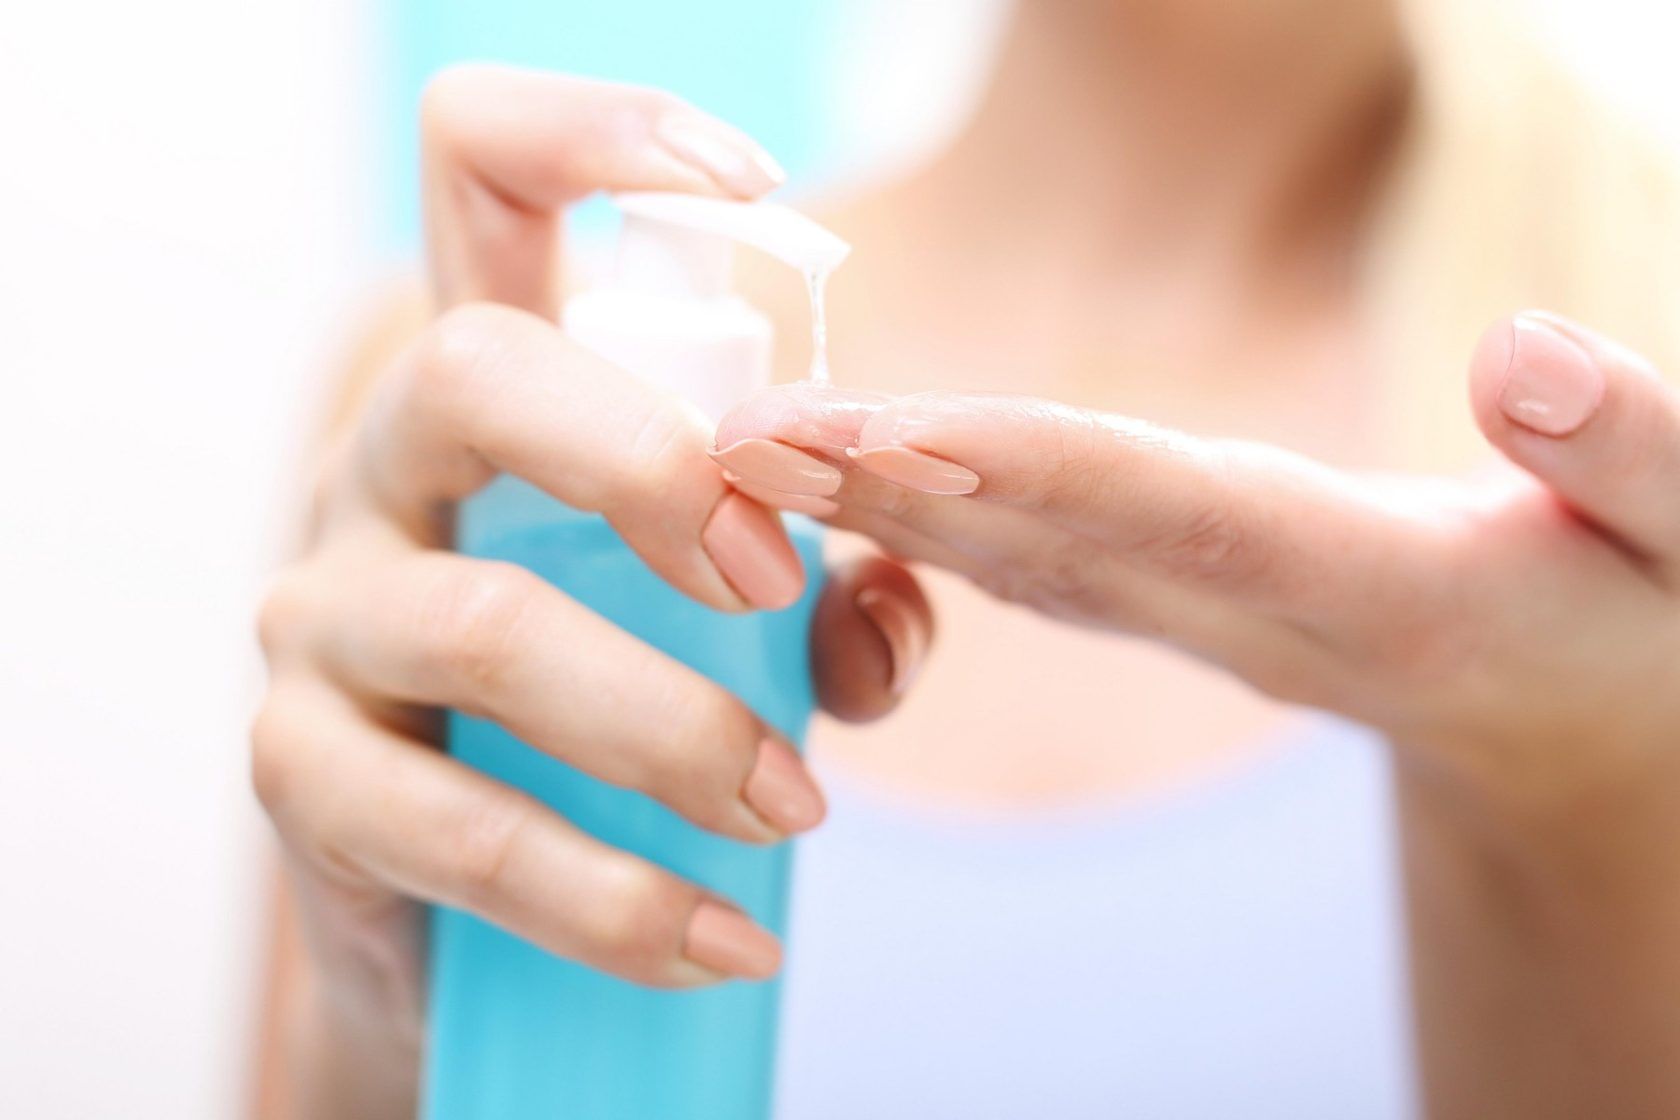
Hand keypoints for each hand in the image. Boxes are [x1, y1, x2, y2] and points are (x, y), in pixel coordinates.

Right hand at [252, 65, 931, 1058]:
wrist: (480, 913)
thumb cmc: (618, 723)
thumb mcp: (737, 633)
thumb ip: (830, 600)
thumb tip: (886, 610)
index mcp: (489, 390)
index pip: (478, 172)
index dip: (595, 131)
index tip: (754, 181)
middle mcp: (379, 469)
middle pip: (472, 366)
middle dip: (650, 460)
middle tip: (775, 583)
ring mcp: (319, 619)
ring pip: (480, 625)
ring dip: (670, 725)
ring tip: (794, 812)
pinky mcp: (304, 779)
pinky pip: (459, 831)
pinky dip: (618, 897)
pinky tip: (731, 943)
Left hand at [714, 313, 1679, 815]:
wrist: (1564, 720)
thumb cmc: (1636, 626)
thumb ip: (1632, 457)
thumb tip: (1530, 357)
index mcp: (1356, 590)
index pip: (1173, 516)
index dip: (1029, 476)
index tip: (891, 441)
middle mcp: (1235, 608)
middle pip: (1042, 538)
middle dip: (889, 488)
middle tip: (740, 439)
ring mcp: (1183, 609)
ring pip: (1004, 549)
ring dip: (867, 498)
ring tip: (741, 443)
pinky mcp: (1160, 591)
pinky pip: (1016, 556)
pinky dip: (912, 512)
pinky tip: (825, 473)